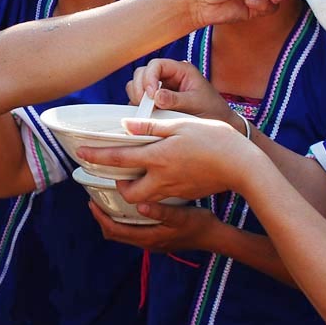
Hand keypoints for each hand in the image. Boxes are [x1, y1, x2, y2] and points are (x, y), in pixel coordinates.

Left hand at [77, 118, 261, 202]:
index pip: (119, 158)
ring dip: (135, 191)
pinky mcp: (186, 195)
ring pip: (145, 201)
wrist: (245, 166)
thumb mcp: (181, 125)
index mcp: (158, 157)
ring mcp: (175, 191)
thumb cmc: (215, 139)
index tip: (80, 153)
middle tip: (116, 172)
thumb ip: (151, 125)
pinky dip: (153, 194)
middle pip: (129, 194)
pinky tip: (158, 179)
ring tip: (134, 176)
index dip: (97, 155)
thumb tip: (126, 123)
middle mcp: (162, 179)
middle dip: (118, 186)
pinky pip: (161, 201)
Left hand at [88, 200, 221, 253]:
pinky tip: (128, 205)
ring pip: (123, 233)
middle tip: (95, 199)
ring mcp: (151, 242)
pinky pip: (132, 230)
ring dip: (112, 219)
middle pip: (114, 234)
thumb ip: (161, 211)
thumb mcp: (181, 215)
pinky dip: (124, 220)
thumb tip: (139, 205)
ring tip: (108, 200)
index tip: (91, 202)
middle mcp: (146, 243)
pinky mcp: (157, 238)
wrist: (215, 237)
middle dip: (101, 218)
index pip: (114, 230)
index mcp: (148, 238)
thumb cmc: (199, 224)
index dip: (100, 217)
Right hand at [127, 59, 239, 125]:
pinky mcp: (155, 103)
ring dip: (138, 98)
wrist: (219, 125)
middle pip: (142, 73)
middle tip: (146, 106)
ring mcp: (160, 89)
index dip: (149, 78)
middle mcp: (168, 77)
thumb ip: (176, 100)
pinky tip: (147, 117)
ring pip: (137, 86)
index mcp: (180, 70)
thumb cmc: (212, 111)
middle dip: (140, 88)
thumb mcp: (196, 104)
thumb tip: (156, 97)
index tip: (152, 96)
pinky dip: (139, 108)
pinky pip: (139, 101)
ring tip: (147, 111)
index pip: (156, 65)